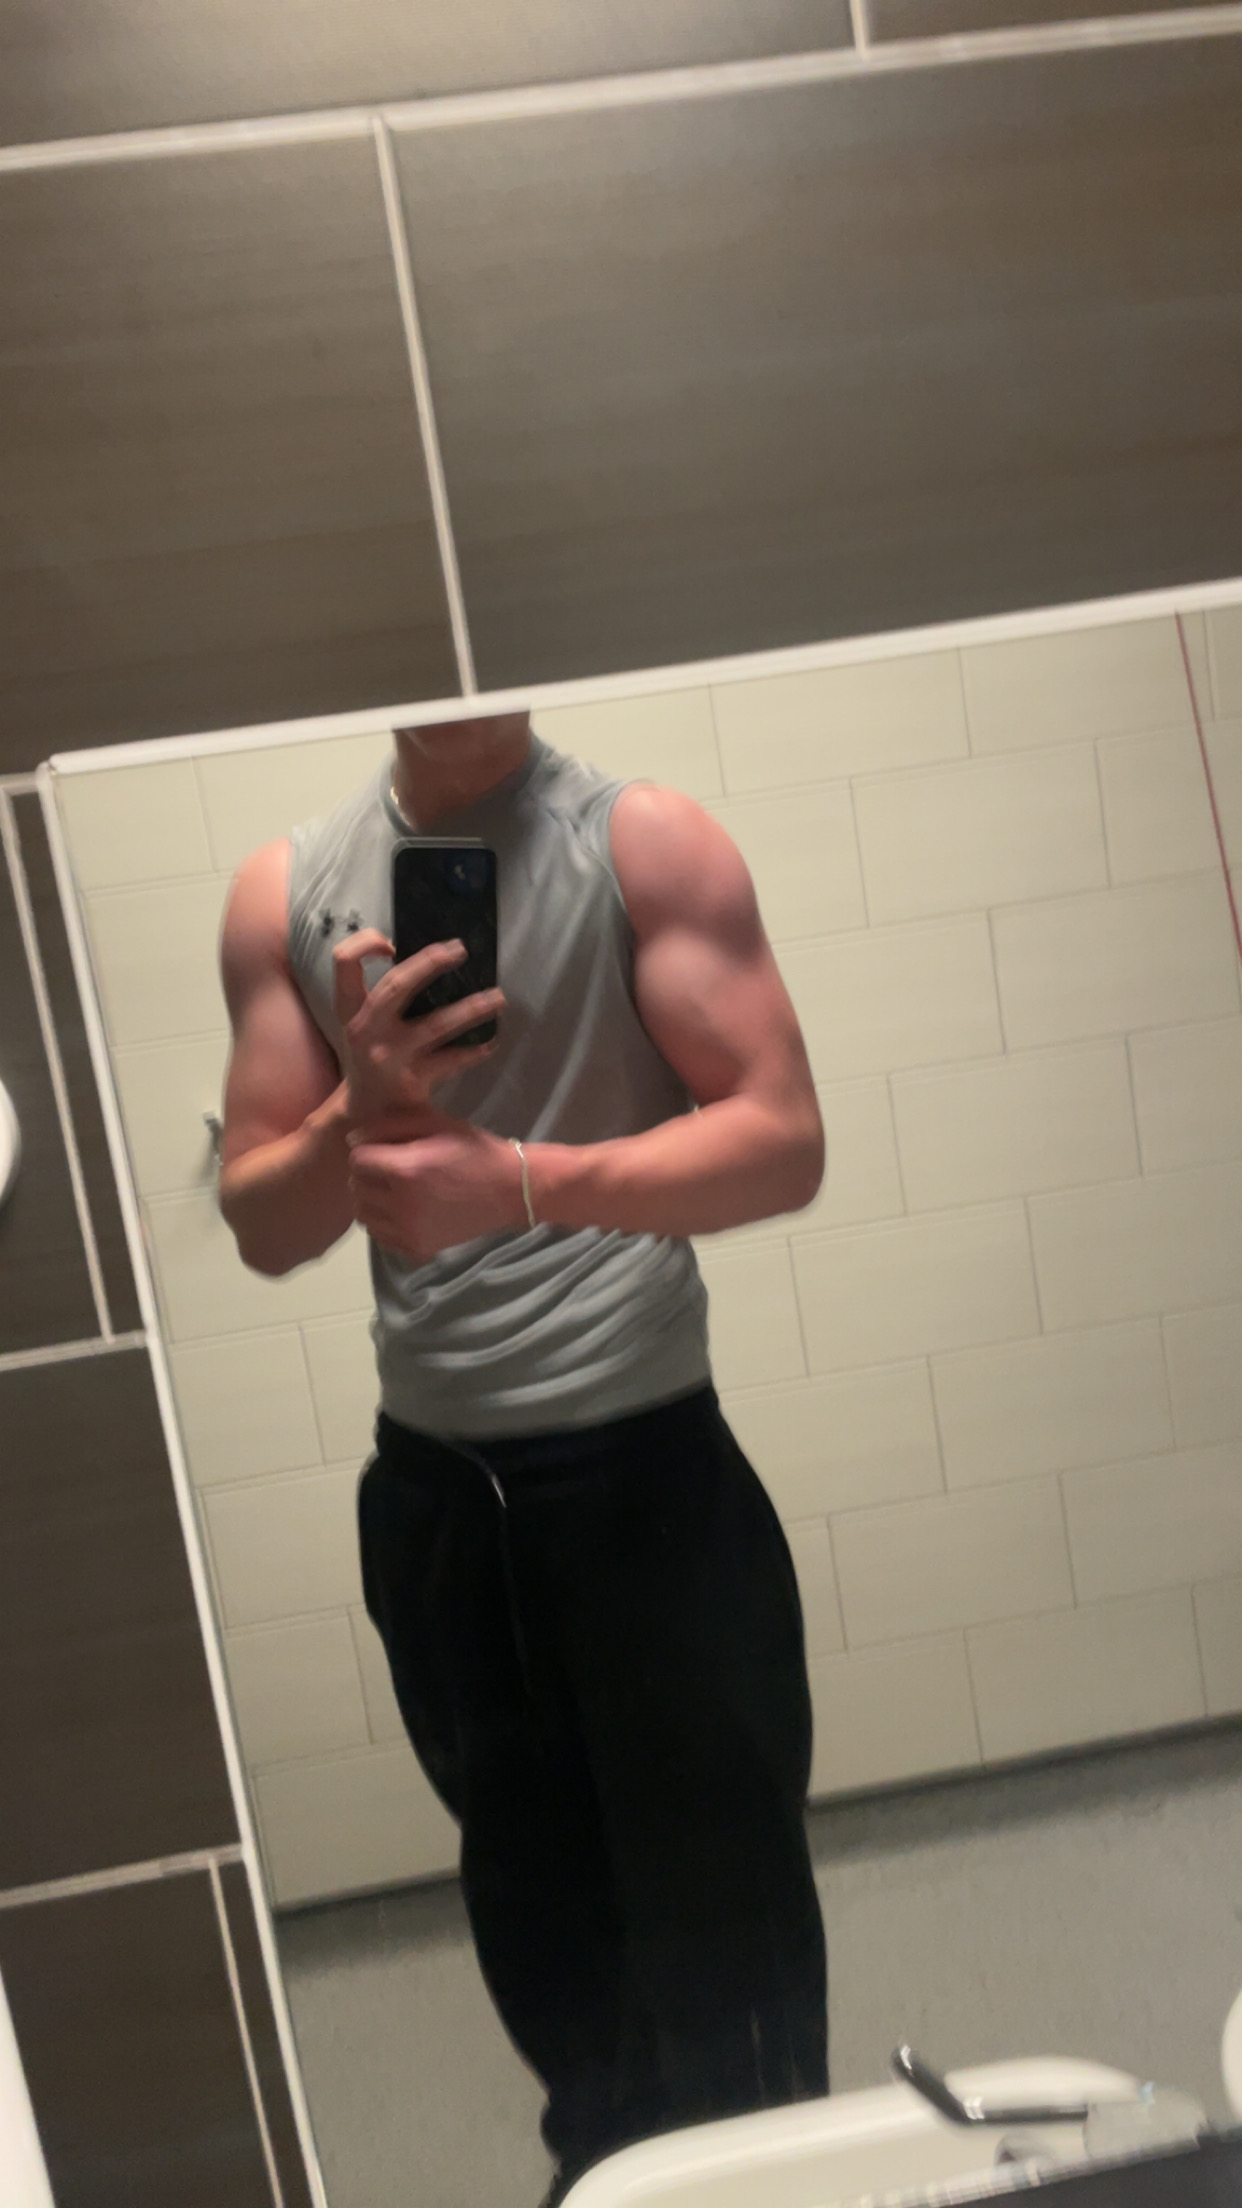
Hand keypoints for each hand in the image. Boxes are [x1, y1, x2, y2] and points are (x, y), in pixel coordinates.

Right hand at [332, 930, 503, 1134]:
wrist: (363, 1115)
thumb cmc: (368, 1058)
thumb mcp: (362, 1024)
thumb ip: (383, 995)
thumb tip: (428, 958)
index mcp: (349, 1010)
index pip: (344, 962)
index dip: (366, 942)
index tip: (392, 943)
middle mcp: (365, 1030)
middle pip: (396, 986)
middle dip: (430, 962)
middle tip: (460, 950)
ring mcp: (389, 1057)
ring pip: (436, 1024)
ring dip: (471, 1008)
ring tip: (498, 997)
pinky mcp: (413, 1080)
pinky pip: (451, 1061)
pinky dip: (474, 1051)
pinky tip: (489, 1043)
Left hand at [348, 1113, 527, 1259]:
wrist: (509, 1189)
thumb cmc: (472, 1149)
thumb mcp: (434, 1122)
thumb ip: (389, 1125)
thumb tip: (353, 1140)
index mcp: (405, 1170)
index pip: (356, 1160)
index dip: (368, 1150)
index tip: (386, 1149)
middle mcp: (402, 1205)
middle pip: (356, 1187)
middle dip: (369, 1174)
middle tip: (392, 1169)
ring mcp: (410, 1232)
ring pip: (364, 1215)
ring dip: (372, 1200)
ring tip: (395, 1191)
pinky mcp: (418, 1249)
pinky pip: (381, 1237)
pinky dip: (385, 1223)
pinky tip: (405, 1211)